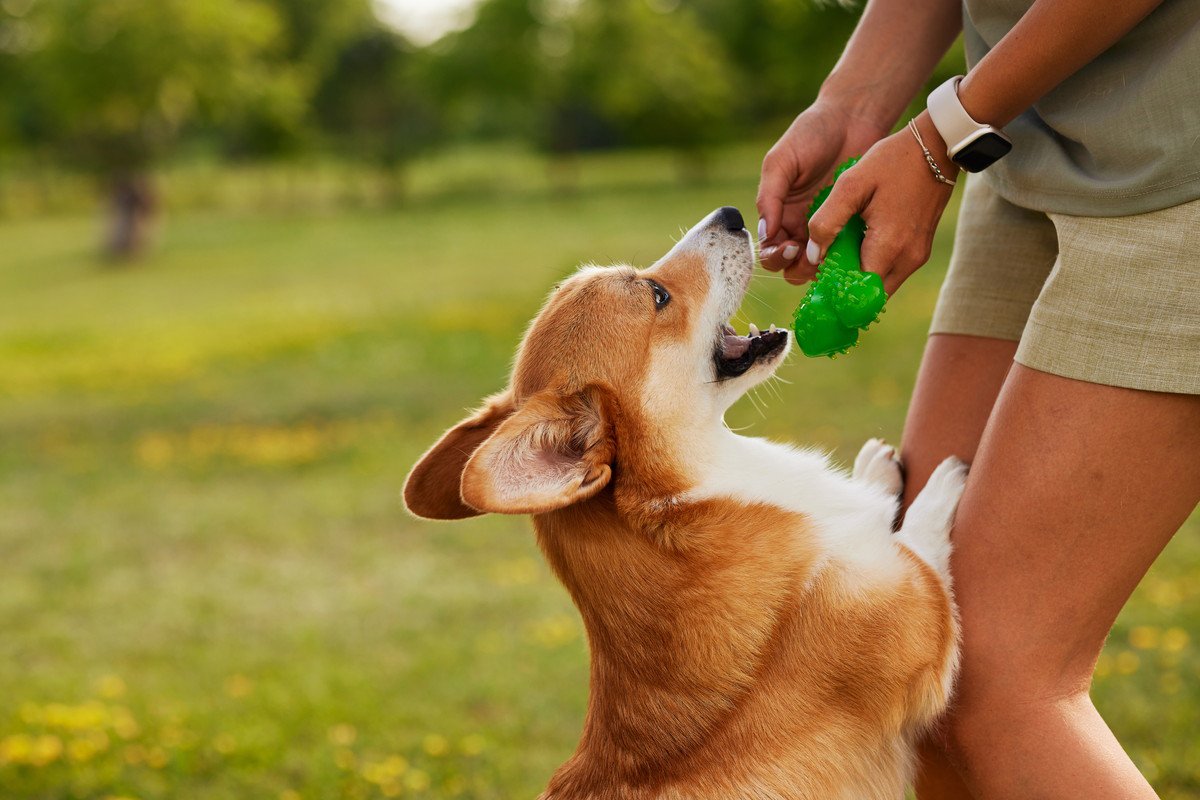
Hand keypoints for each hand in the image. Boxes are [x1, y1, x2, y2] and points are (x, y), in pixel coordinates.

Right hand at [756, 101, 889, 283]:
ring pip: (819, 264)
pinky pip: (846, 251)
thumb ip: (770, 196)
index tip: (788, 247)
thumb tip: (765, 233)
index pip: (769, 248)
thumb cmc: (812, 133)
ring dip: (820, 268)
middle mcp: (800, 225)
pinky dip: (845, 258)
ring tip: (831, 259)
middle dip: (796, 267)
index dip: (774, 256)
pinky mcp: (853, 224)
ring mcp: (828, 226)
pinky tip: (851, 253)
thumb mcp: (781, 161)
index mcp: (778, 213)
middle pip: (791, 264)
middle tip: (809, 256)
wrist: (854, 117)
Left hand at [805, 112, 957, 295]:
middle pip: (869, 298)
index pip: (856, 295)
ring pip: (880, 288)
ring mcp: (916, 257)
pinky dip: (871, 268)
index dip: (834, 295)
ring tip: (837, 256)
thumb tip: (812, 255)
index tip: (817, 287)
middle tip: (822, 271)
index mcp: (887, 247)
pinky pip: (891, 273)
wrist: (937, 147)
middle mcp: (906, 260)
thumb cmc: (892, 161)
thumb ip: (827, 221)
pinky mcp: (920, 251)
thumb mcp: (851, 184)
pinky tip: (856, 247)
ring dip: (857, 279)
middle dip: (844, 291)